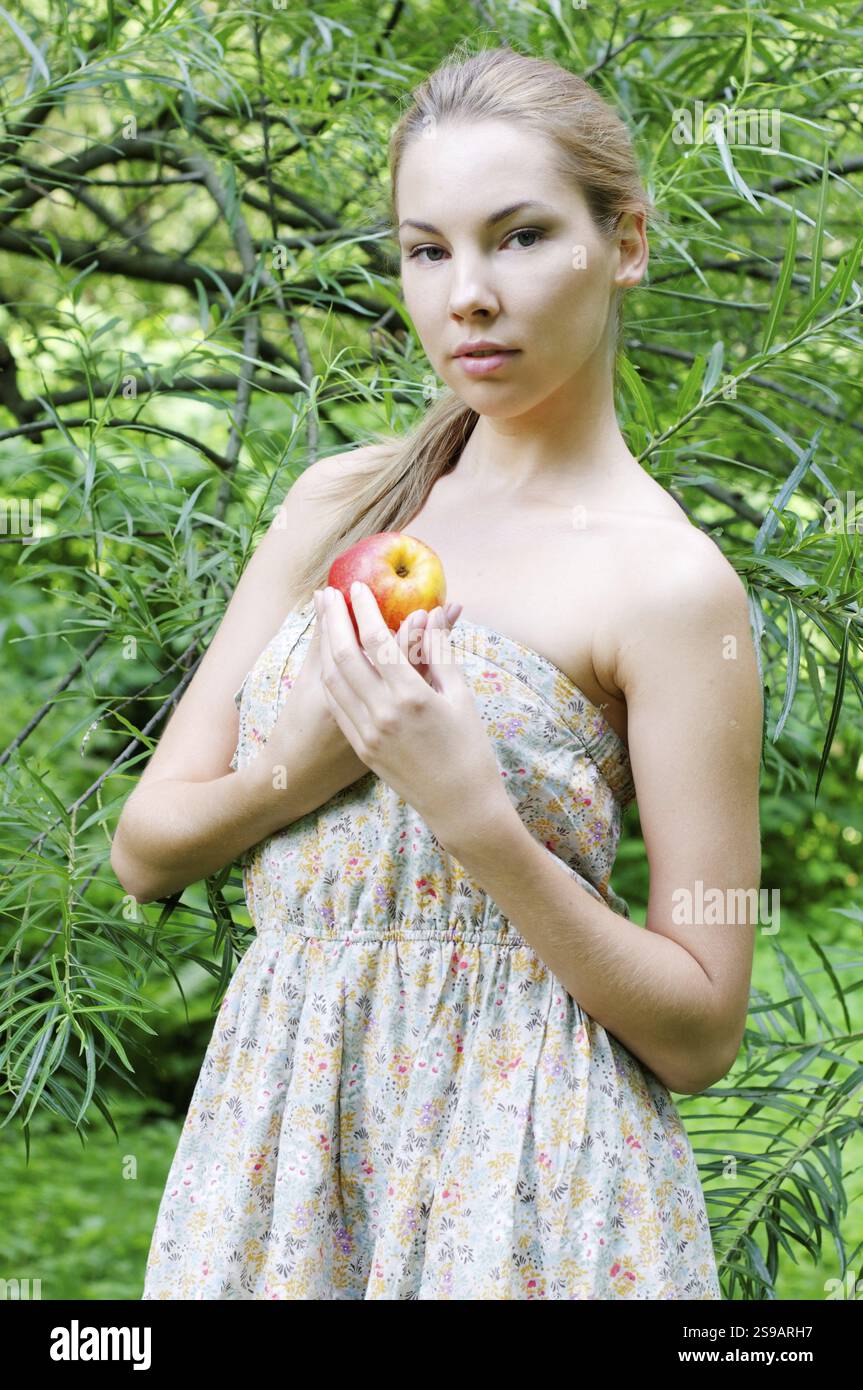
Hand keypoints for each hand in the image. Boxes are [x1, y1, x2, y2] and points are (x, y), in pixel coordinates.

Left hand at [316, 581, 508, 846]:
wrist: (460, 806)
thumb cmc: (470, 750)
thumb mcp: (460, 697)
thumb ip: (441, 652)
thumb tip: (433, 614)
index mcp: (412, 697)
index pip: (377, 642)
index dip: (364, 610)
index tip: (357, 587)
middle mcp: (382, 713)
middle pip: (345, 655)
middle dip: (334, 620)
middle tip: (329, 593)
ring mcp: (367, 733)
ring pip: (333, 679)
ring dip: (325, 644)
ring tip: (324, 619)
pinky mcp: (361, 747)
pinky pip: (337, 704)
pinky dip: (330, 675)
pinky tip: (330, 659)